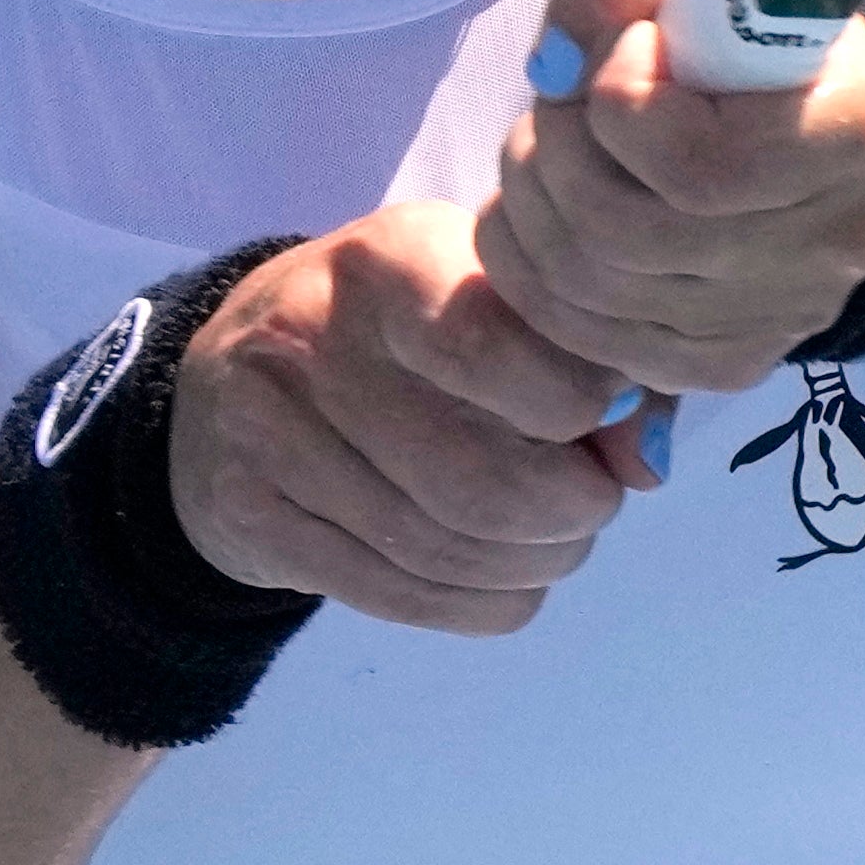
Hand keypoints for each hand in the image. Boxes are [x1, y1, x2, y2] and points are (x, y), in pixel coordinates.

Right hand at [166, 204, 667, 637]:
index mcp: (386, 261)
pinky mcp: (254, 519)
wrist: (220, 383)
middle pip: (478, 479)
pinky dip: (483, 603)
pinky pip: (401, 595)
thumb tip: (644, 458)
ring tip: (556, 541)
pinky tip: (507, 580)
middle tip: (594, 500)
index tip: (604, 412)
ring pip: (445, 550)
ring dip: (533, 563)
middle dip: (571, 510)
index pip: (491, 345)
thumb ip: (574, 354)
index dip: (578, 401)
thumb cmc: (390, 328)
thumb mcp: (476, 294)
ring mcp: (269, 435)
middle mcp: (313, 339)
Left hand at [477, 0, 864, 397]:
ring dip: (530, 204)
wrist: (806, 95)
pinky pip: (593, 342)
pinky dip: (533, 274)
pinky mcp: (733, 361)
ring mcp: (791, 316)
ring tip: (544, 142)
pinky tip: (542, 210)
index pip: (699, 163)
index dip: (619, 101)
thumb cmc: (752, 7)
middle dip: (555, 150)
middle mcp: (846, 242)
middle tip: (556, 96)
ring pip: (595, 290)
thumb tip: (563, 56)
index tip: (625, 47)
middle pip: (629, 232)